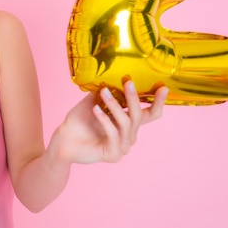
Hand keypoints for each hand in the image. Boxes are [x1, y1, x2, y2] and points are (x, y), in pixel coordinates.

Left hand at [49, 80, 167, 164]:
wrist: (64, 139)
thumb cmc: (79, 120)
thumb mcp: (94, 101)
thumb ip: (107, 91)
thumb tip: (114, 73)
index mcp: (129, 123)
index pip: (151, 114)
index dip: (158, 102)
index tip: (163, 87)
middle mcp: (129, 136)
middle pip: (139, 116)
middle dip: (134, 98)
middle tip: (128, 82)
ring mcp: (122, 147)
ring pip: (126, 123)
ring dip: (115, 105)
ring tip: (103, 92)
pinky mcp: (113, 154)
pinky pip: (113, 133)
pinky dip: (105, 119)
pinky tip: (95, 109)